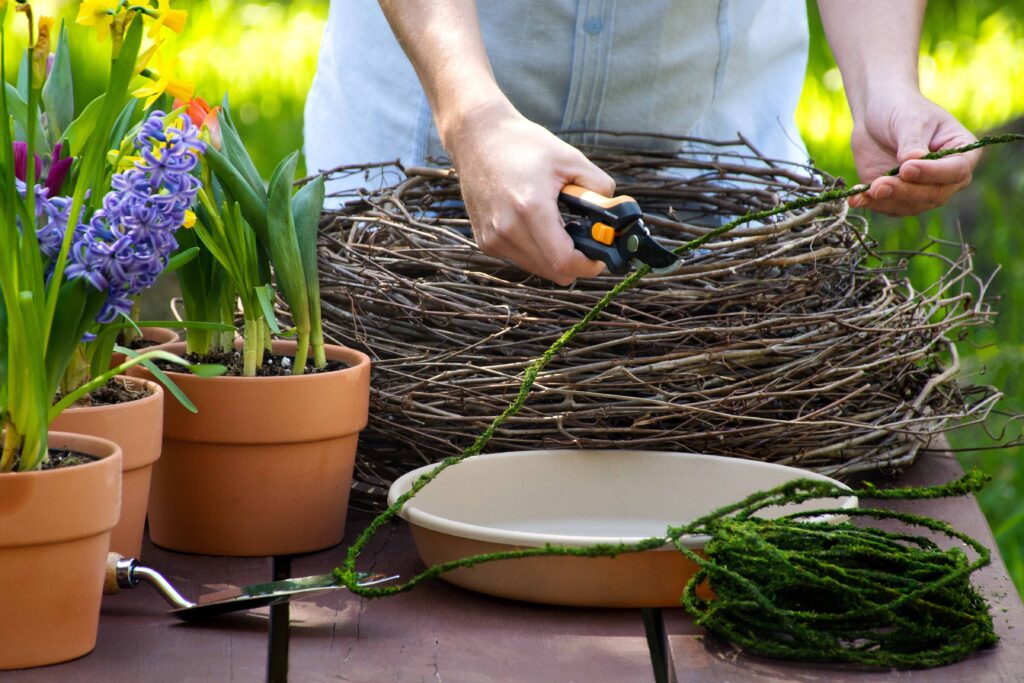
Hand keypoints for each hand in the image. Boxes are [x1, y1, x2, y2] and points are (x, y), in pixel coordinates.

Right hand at [442, 101, 613, 284]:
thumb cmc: (523, 144)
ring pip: (538, 269)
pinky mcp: (486, 242)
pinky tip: (535, 224)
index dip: (589, 265)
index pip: (564, 261)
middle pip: (554, 272)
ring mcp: (493, 239)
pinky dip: (536, 250)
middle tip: (585, 239)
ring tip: (558, 225)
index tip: (600, 256)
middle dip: (576, 261)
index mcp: (530, 208)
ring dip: (555, 256)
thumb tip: (614, 216)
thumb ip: (599, 188)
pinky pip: (521, 259)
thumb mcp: (570, 159)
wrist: (477, 138)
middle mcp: (507, 230)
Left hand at [847, 87, 978, 215]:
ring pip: (909, 206)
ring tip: (867, 189)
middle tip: (880, 184)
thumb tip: (912, 163)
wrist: (876, 114)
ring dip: (887, 200)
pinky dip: (870, 203)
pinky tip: (855, 198)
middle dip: (906, 191)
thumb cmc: (901, 109)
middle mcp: (946, 178)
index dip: (932, 173)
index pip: (956, 171)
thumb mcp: (909, 119)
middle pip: (934, 195)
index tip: (907, 168)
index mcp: (962, 153)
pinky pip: (885, 207)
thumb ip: (912, 142)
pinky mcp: (895, 196)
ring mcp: (921, 190)